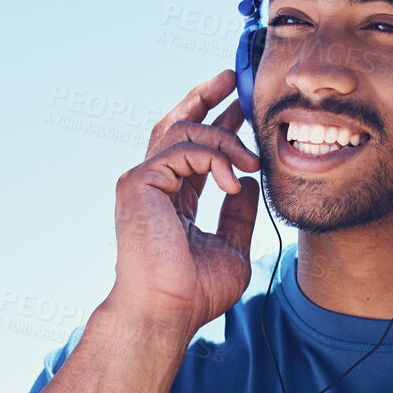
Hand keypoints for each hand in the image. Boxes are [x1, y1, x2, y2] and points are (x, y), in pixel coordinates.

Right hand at [108, 69, 261, 336]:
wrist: (166, 311)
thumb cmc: (193, 293)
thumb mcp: (230, 247)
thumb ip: (238, 214)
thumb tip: (249, 183)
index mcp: (170, 199)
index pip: (190, 149)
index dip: (215, 121)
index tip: (239, 104)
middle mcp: (152, 185)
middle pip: (176, 123)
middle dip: (206, 97)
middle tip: (235, 80)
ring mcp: (142, 181)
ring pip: (183, 130)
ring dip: (225, 138)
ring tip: (252, 160)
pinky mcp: (139, 182)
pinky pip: (183, 149)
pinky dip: (214, 158)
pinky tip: (234, 180)